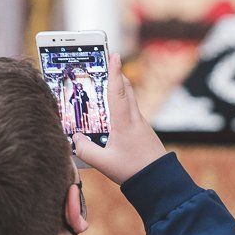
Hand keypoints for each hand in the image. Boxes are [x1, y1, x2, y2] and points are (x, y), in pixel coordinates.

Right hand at [73, 54, 165, 184]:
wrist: (159, 180)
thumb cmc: (133, 171)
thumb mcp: (103, 163)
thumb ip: (85, 150)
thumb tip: (74, 138)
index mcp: (124, 123)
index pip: (118, 91)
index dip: (114, 72)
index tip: (114, 54)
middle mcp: (134, 119)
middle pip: (126, 90)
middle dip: (117, 74)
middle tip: (108, 60)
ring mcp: (141, 124)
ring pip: (130, 100)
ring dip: (119, 89)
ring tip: (106, 83)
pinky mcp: (143, 131)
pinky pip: (130, 112)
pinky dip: (121, 105)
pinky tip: (113, 113)